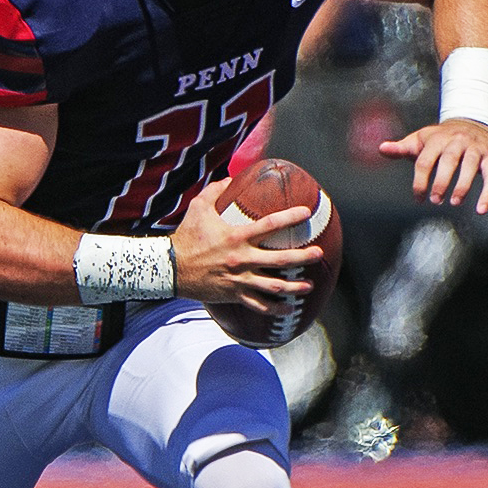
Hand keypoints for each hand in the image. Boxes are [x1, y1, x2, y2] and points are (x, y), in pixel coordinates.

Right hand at [169, 178, 321, 312]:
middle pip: (279, 260)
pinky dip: (275, 309)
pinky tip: (288, 310)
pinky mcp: (234, 294)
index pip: (270, 225)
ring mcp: (239, 279)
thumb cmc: (186, 236)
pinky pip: (259, 305)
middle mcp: (242, 259)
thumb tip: (231, 177)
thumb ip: (216, 190)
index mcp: (236, 237)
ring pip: (273, 286)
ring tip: (309, 286)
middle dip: (302, 257)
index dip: (290, 217)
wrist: (170, 268)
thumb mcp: (198, 207)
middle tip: (318, 253)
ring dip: (294, 288)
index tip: (306, 213)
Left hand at [378, 118, 487, 213]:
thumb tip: (381, 149)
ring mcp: (475, 148)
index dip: (420, 181)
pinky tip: (482, 208)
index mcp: (436, 138)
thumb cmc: (442, 136)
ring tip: (455, 201)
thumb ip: (401, 148)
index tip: (419, 197)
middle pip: (448, 161)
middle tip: (435, 199)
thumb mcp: (420, 139)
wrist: (470, 121)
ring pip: (470, 166)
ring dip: (462, 185)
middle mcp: (457, 141)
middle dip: (441, 182)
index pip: (425, 160)